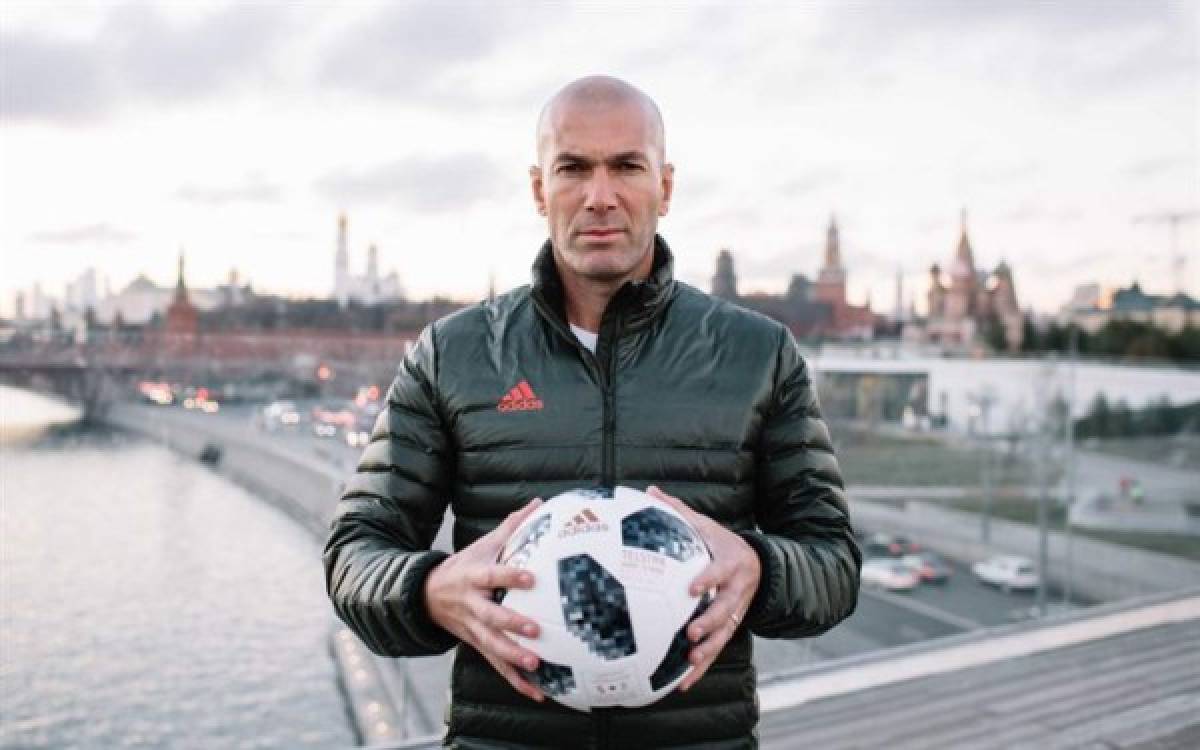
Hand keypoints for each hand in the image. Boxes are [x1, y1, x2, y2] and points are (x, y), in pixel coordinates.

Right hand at [424, 497, 546, 700]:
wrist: (428, 595)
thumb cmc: (465, 566)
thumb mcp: (482, 545)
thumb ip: (511, 526)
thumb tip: (538, 502)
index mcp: (473, 578)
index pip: (492, 576)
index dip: (510, 577)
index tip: (531, 578)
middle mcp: (471, 606)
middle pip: (490, 617)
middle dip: (511, 625)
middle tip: (534, 629)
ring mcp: (472, 629)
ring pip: (492, 647)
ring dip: (513, 658)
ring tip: (536, 666)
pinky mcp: (477, 646)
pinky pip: (497, 666)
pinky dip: (516, 682)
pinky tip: (539, 694)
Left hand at [647, 485, 761, 691]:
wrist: (759, 565)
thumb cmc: (721, 543)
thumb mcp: (707, 526)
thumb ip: (680, 511)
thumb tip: (649, 490)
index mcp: (730, 563)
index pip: (720, 571)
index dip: (708, 579)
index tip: (693, 587)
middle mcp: (736, 591)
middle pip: (726, 609)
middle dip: (710, 622)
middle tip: (691, 631)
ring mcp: (736, 612)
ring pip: (725, 634)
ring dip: (708, 649)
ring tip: (690, 660)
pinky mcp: (730, 628)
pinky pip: (716, 650)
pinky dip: (701, 668)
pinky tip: (682, 683)